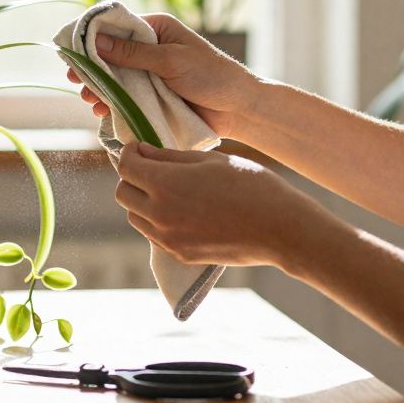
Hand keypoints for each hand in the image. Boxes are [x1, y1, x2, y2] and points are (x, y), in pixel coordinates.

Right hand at [66, 13, 256, 137]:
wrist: (238, 109)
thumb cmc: (212, 76)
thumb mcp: (171, 61)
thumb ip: (134, 53)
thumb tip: (97, 42)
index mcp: (157, 29)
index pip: (117, 26)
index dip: (92, 36)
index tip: (72, 50)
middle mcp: (150, 48)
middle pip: (110, 54)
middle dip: (92, 67)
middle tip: (75, 80)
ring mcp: (149, 74)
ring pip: (114, 78)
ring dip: (99, 88)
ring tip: (90, 100)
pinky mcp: (151, 97)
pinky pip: (124, 97)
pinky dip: (111, 103)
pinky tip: (102, 111)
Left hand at [112, 141, 330, 267]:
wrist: (280, 229)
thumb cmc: (251, 185)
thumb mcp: (210, 160)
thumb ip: (170, 156)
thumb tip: (142, 151)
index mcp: (166, 184)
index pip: (126, 166)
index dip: (129, 152)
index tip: (140, 147)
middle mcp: (160, 214)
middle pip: (123, 193)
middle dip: (133, 177)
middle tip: (153, 167)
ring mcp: (168, 239)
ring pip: (134, 217)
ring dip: (142, 201)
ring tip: (168, 191)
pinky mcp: (179, 255)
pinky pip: (153, 235)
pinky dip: (157, 221)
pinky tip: (182, 211)